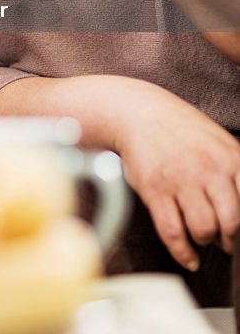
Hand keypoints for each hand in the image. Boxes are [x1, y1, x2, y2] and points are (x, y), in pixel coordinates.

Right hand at [115, 88, 239, 269]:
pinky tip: (189, 257)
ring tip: (202, 236)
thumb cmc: (183, 132)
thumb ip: (238, 173)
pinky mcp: (155, 190)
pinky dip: (183, 253)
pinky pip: (173, 233)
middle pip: (232, 223)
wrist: (140, 113)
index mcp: (231, 158)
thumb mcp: (221, 144)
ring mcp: (181, 179)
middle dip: (230, 240)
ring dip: (205, 241)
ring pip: (204, 230)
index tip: (239, 232)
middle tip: (224, 240)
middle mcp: (209, 169)